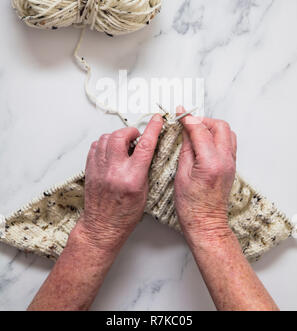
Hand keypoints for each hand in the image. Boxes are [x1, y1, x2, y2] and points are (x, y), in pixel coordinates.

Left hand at [75, 114, 162, 252]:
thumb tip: (146, 150)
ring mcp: (100, 169)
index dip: (152, 129)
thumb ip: (145, 168)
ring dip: (117, 136)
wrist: (102, 226)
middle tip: (136, 136)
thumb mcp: (144, 192)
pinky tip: (110, 150)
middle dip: (131, 131)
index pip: (145, 146)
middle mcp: (115, 171)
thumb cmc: (125, 214)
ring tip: (123, 144)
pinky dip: (104, 143)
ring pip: (106, 138)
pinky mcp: (90, 169)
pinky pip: (95, 146)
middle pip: (121, 136)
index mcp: (132, 178)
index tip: (156, 119)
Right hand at [174, 107, 236, 245]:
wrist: (206, 223)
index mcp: (211, 162)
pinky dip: (216, 136)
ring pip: (227, 132)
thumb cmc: (192, 206)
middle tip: (188, 122)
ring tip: (196, 131)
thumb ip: (186, 149)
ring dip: (211, 127)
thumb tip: (185, 131)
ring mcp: (231, 163)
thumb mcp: (181, 174)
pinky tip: (204, 141)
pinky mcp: (231, 166)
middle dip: (203, 120)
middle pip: (220, 126)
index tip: (180, 114)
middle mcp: (225, 160)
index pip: (201, 130)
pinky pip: (228, 142)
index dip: (188, 119)